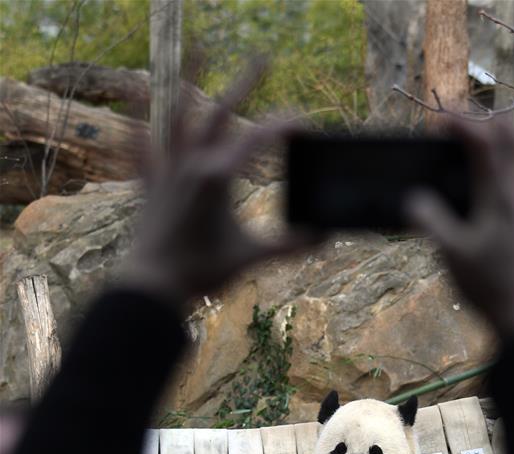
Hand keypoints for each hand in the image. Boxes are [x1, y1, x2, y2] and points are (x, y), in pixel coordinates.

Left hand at [120, 65, 315, 305]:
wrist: (153, 286)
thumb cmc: (201, 272)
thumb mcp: (251, 257)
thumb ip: (290, 246)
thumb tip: (324, 238)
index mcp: (218, 176)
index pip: (259, 139)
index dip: (285, 127)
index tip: (305, 125)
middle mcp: (190, 164)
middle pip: (220, 113)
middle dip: (244, 85)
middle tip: (262, 61)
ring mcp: (168, 171)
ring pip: (178, 117)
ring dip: (189, 82)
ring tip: (198, 52)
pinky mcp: (150, 185)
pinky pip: (142, 145)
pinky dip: (139, 121)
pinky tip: (133, 97)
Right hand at [406, 118, 513, 339]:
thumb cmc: (486, 284)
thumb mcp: (450, 254)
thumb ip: (430, 221)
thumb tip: (411, 198)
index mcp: (500, 196)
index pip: (486, 142)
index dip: (461, 123)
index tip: (437, 122)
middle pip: (513, 132)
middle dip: (482, 119)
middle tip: (454, 128)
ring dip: (504, 131)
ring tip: (477, 136)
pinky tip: (497, 164)